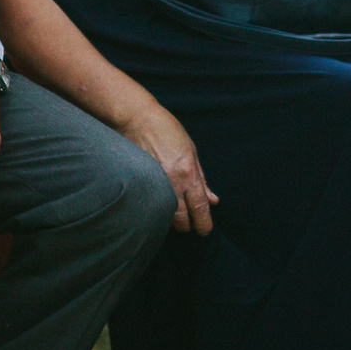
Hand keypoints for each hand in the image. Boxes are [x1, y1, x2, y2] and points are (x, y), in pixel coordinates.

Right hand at [121, 98, 216, 233]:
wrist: (137, 118)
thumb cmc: (167, 131)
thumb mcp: (191, 151)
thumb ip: (202, 179)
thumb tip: (213, 200)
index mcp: (188, 172)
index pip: (199, 207)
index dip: (203, 223)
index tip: (205, 231)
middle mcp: (172, 181)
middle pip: (180, 217)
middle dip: (187, 226)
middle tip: (190, 228)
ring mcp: (153, 183)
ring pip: (163, 214)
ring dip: (171, 220)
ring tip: (176, 219)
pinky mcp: (138, 182)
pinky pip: (149, 203)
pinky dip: (155, 209)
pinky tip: (158, 208)